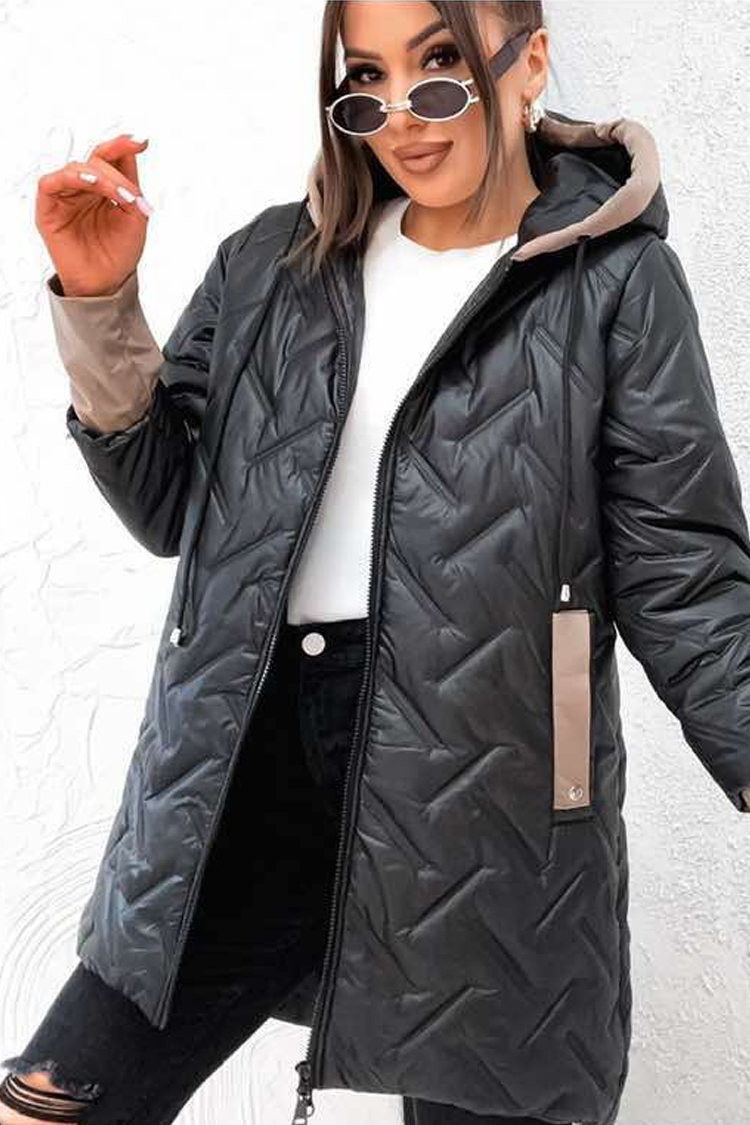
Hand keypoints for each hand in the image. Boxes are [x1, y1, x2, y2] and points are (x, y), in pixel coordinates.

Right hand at [35, 133, 153, 296]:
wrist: (106, 283)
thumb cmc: (118, 254)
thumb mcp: (135, 218)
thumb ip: (132, 186)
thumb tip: (132, 151)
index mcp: (105, 188)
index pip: (110, 157)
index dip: (123, 145)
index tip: (141, 140)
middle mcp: (84, 188)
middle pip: (97, 161)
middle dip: (117, 175)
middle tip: (131, 197)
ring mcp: (65, 195)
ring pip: (77, 168)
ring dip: (101, 177)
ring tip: (119, 196)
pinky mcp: (48, 207)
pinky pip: (50, 182)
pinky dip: (70, 177)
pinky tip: (88, 182)